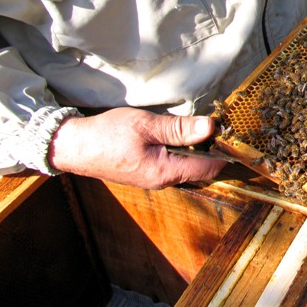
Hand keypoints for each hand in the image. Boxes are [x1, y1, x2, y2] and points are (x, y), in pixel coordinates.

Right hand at [48, 107, 225, 188]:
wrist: (73, 147)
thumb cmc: (107, 135)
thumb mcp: (146, 125)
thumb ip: (179, 128)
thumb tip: (210, 128)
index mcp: (166, 172)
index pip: (209, 167)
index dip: (224, 150)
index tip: (233, 132)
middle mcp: (164, 180)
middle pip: (201, 168)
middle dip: (214, 149)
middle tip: (223, 126)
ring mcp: (154, 178)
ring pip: (188, 165)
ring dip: (198, 148)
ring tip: (206, 126)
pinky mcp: (147, 172)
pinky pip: (174, 163)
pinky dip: (184, 150)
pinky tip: (183, 133)